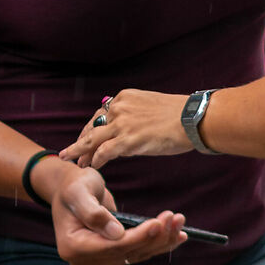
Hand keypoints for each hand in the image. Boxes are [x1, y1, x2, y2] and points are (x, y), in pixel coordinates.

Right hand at [32, 158, 185, 264]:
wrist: (71, 189)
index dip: (137, 237)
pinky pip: (138, 252)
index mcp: (72, 248)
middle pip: (127, 253)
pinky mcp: (112, 255)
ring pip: (137, 254)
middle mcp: (85, 260)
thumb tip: (116, 233)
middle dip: (155, 236)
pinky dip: (158, 243)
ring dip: (162, 240)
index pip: (112, 247)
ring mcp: (99, 259)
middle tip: (176, 217)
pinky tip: (178, 235)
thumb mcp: (78, 192)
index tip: (158, 223)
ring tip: (180, 221)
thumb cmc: (73, 186)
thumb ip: (93, 213)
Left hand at [64, 91, 189, 169]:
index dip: (92, 128)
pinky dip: (96, 160)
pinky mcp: (128, 140)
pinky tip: (93, 166)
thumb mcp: (152, 108)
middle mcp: (120, 107)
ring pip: (92, 140)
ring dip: (80, 152)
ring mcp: (122, 124)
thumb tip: (130, 132)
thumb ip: (136, 116)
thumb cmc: (181, 116)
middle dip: (81, 141)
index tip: (87, 137)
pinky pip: (104, 152)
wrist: (194, 118)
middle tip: (71, 152)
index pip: (102, 114)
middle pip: (92, 126)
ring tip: (73, 161)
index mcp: (125, 97)